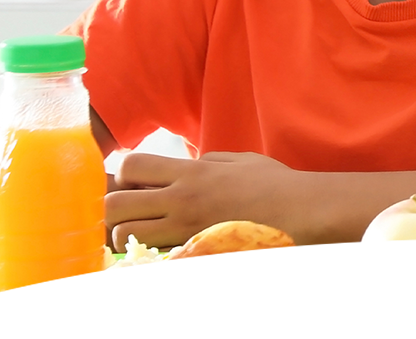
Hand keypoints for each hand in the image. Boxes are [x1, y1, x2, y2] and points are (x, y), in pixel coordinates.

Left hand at [104, 152, 312, 249]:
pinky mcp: (194, 251)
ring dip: (126, 235)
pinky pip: (153, 257)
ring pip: (124, 235)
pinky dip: (149, 255)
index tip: (138, 182)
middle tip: (132, 211)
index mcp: (192, 172)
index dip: (125, 174)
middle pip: (114, 204)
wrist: (301, 213)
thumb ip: (211, 159)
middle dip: (114, 208)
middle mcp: (182, 199)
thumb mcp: (242, 160)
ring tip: (143, 234)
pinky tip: (164, 249)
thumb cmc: (277, 185)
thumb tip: (195, 161)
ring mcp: (187, 229)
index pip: (131, 165)